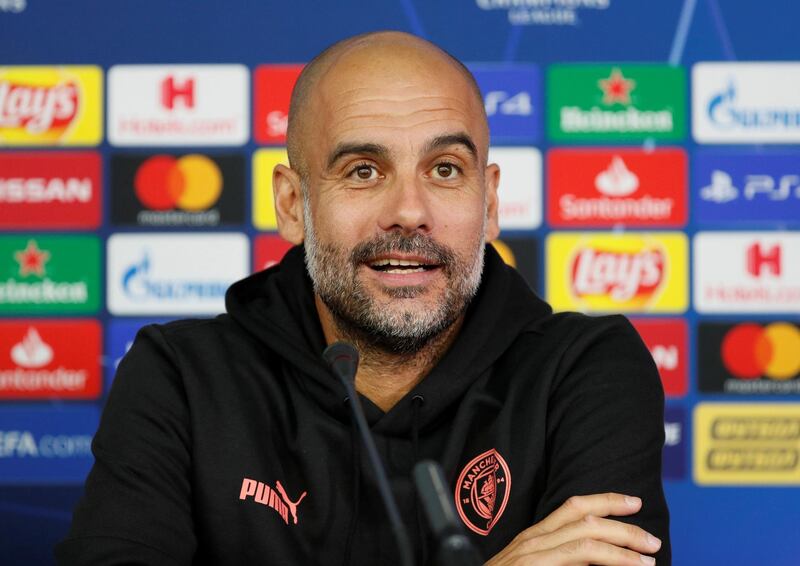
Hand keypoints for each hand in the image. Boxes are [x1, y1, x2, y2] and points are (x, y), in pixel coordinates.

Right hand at [484, 493, 660, 564]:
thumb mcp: (529, 563)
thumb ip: (556, 555)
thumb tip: (592, 559)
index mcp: (535, 536)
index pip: (573, 506)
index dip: (606, 500)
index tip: (633, 501)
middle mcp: (533, 541)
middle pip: (584, 519)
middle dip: (624, 527)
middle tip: (651, 540)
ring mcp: (533, 556)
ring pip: (585, 542)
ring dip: (622, 550)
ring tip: (647, 560)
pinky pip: (576, 560)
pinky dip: (605, 564)